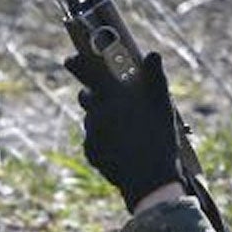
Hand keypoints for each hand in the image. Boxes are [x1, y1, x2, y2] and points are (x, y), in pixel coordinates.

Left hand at [66, 50, 181, 210]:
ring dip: (104, 119)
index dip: (76, 64)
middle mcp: (95, 111)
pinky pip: (95, 141)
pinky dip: (106, 141)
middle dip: (95, 95)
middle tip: (111, 99)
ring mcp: (91, 133)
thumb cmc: (157, 135)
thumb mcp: (161, 103)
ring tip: (128, 128)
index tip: (70, 59)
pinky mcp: (91, 152)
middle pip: (87, 97)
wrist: (148, 177)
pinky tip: (123, 147)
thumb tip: (152, 54)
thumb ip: (155, 76)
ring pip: (93, 120)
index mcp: (110, 94)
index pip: (85, 71)